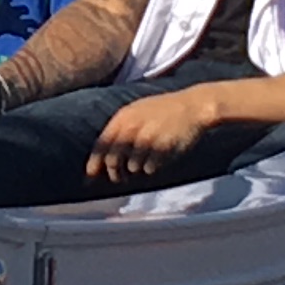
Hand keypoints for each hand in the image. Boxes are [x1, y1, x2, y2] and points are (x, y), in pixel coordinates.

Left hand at [86, 87, 224, 185]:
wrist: (193, 106)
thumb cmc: (161, 112)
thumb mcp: (137, 113)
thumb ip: (119, 132)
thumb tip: (101, 160)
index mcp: (124, 117)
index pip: (101, 144)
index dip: (94, 163)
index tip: (91, 175)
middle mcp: (133, 126)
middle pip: (113, 159)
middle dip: (114, 173)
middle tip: (120, 178)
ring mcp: (148, 137)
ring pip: (132, 166)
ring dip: (135, 169)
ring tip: (145, 161)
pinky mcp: (163, 148)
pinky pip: (149, 168)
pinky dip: (150, 168)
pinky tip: (158, 159)